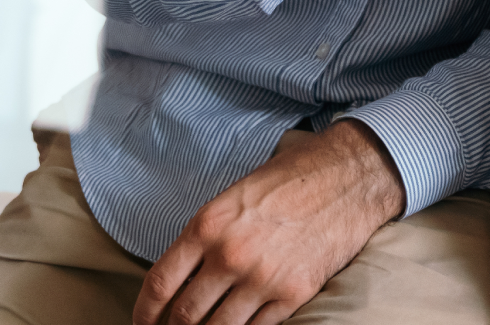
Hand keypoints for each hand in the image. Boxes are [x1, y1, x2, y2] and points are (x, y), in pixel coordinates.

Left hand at [134, 120, 404, 324]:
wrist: (347, 178)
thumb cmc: (289, 180)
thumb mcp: (232, 197)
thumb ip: (205, 236)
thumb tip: (182, 276)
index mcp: (207, 225)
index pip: (160, 282)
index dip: (145, 311)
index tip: (142, 322)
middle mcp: (229, 255)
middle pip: (184, 314)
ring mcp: (262, 279)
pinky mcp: (293, 294)